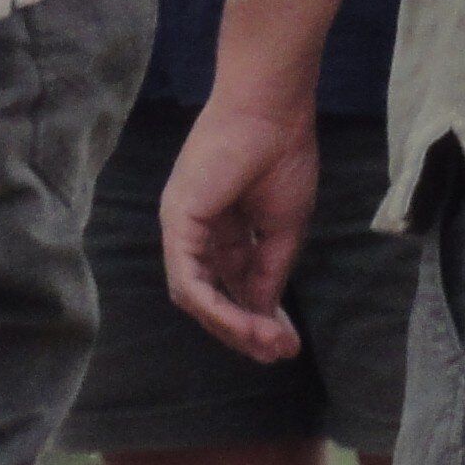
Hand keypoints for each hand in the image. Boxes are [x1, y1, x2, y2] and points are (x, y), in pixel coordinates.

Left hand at [160, 97, 321, 363]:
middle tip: (280, 352)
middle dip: (243, 331)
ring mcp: (182, 226)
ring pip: (196, 296)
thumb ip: (269, 270)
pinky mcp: (177, 220)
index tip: (287, 344)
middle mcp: (195, 232)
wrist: (274, 113)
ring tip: (269, 342)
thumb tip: (265, 313)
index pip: (230, 288)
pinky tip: (246, 323)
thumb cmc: (282, 157)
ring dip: (232, 326)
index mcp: (221, 231)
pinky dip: (216, 307)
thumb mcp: (282, 228)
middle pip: (209, 298)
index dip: (256, 319)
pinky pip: (188, 279)